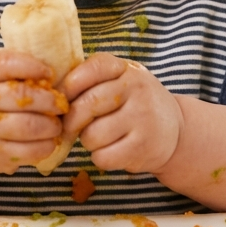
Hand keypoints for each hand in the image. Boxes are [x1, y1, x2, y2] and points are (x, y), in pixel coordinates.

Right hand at [0, 49, 68, 174]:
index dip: (32, 66)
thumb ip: (13, 72)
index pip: (5, 63)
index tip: (49, 74)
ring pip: (29, 126)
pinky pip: (29, 152)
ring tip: (56, 125)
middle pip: (22, 96)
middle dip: (51, 101)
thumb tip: (55, 72)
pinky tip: (48, 141)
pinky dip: (46, 146)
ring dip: (52, 126)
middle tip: (61, 105)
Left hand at [59, 53, 182, 173]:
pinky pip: (103, 156)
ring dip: (88, 141)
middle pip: (86, 105)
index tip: (63, 100)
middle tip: (70, 127)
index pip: (88, 71)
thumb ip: (91, 80)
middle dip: (71, 121)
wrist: (175, 130)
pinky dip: (100, 157)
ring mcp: (142, 118)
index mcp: (125, 68)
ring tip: (100, 137)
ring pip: (92, 135)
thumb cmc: (134, 104)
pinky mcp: (143, 147)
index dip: (68, 88)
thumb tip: (50, 96)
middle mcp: (137, 89)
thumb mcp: (120, 81)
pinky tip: (112, 150)